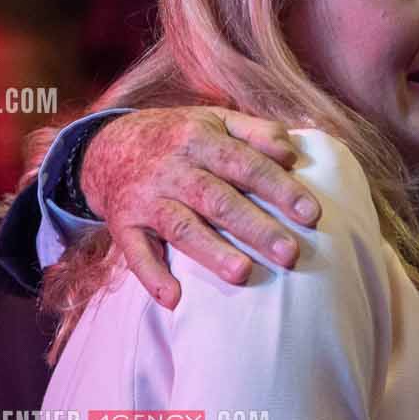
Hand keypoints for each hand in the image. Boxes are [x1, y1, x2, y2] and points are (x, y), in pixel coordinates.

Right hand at [80, 107, 321, 306]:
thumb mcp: (215, 120)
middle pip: (218, 199)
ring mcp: (146, 197)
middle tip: (290, 253)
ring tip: (243, 273)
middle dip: (255, 227)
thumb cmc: (179, 136)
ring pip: (181, 226)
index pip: (246, 164)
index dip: (279, 188)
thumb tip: (292, 152)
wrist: (107, 146)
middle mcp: (172, 168)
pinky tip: (175, 299)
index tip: (312, 214)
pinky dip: (152, 276)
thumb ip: (256, 131)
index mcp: (199, 138)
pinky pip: (135, 252)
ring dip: (211, 252)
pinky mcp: (123, 223)